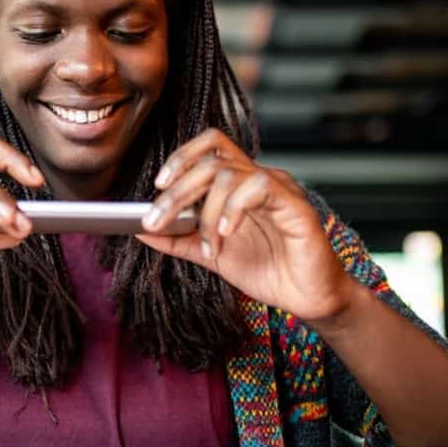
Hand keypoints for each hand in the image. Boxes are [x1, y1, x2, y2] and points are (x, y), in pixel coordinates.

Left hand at [136, 129, 352, 323]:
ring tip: (209, 246)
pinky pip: (259, 186)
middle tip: (156, 220)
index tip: (157, 185)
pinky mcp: (295, 205)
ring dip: (206, 212)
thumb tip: (139, 228)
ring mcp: (278, 188)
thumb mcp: (212, 256)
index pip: (210, 147)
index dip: (181, 157)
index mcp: (240, 185)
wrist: (309, 299)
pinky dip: (234, 209)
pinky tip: (227, 234)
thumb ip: (178, 240)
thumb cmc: (270, 271)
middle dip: (176, 191)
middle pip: (210, 160)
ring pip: (229, 173)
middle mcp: (258, 179)